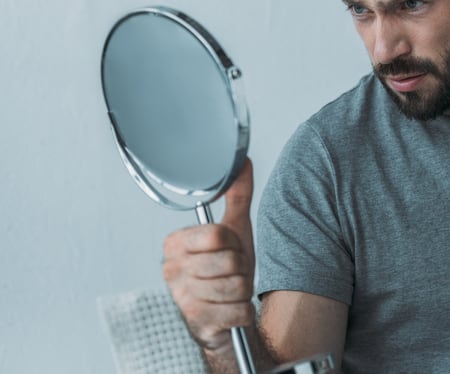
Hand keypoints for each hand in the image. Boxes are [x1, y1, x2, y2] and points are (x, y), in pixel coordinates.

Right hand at [162, 159, 255, 353]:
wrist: (224, 318)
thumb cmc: (228, 272)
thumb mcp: (235, 231)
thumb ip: (237, 196)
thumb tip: (241, 160)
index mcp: (175, 243)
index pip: (218, 235)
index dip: (233, 244)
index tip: (227, 250)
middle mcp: (171, 270)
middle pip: (230, 261)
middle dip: (241, 269)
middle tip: (231, 274)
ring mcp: (181, 298)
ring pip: (236, 286)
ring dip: (243, 291)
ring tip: (231, 292)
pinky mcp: (195, 323)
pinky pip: (239, 311)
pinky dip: (243, 312)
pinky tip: (231, 311)